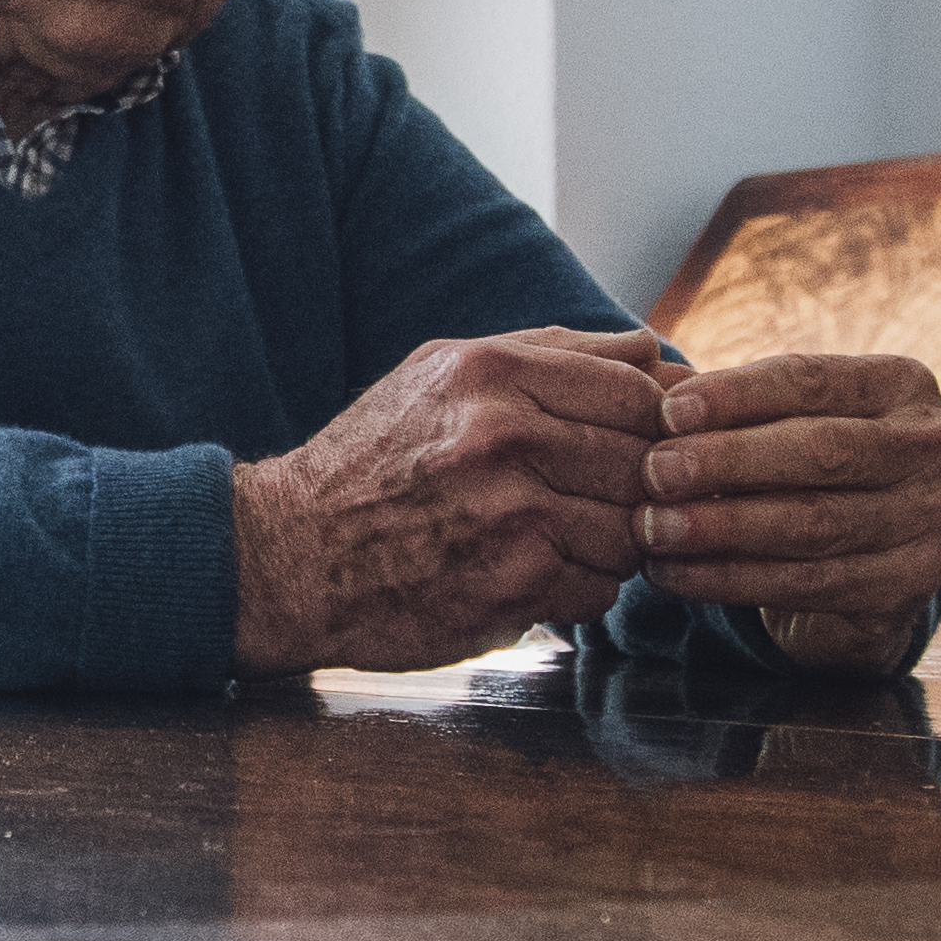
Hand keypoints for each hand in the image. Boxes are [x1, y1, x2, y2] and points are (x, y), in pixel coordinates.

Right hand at [229, 329, 672, 671]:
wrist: (288, 556)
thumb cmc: (375, 461)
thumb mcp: (442, 374)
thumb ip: (549, 353)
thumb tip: (651, 349)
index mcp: (492, 372)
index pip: (637, 389)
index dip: (652, 425)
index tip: (633, 447)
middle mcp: (504, 436)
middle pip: (646, 463)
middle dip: (635, 489)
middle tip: (597, 501)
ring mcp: (511, 514)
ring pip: (632, 532)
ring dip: (610, 545)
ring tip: (558, 540)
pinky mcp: (511, 586)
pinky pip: (599, 590)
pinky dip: (578, 590)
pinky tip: (531, 576)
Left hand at [635, 351, 940, 670]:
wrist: (857, 564)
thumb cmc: (803, 470)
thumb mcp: (783, 421)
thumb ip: (734, 406)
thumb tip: (661, 393)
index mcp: (905, 385)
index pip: (815, 379)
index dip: (737, 395)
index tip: (668, 412)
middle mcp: (936, 449)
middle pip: (822, 450)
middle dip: (728, 462)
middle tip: (655, 473)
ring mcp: (932, 523)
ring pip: (812, 523)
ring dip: (720, 528)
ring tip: (653, 528)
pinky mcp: (907, 590)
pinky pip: (806, 584)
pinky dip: (729, 579)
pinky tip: (675, 574)